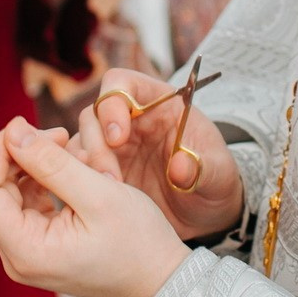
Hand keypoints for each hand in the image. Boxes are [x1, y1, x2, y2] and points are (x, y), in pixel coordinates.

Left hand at [0, 117, 191, 296]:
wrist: (160, 279)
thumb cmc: (139, 241)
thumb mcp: (99, 193)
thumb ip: (51, 162)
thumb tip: (12, 131)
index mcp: (26, 251)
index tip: (28, 126)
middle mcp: (16, 258)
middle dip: (14, 154)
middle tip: (56, 134)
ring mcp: (24, 254)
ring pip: (2, 194)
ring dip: (26, 163)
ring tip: (65, 146)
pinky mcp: (36, 247)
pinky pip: (20, 204)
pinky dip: (36, 179)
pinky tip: (64, 166)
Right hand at [77, 67, 243, 242]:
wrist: (206, 212)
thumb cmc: (214, 179)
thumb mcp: (219, 173)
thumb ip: (204, 167)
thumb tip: (180, 168)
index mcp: (157, 102)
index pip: (121, 83)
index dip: (112, 102)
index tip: (118, 136)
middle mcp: (128, 119)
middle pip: (92, 114)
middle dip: (96, 144)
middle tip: (110, 177)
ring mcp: (111, 146)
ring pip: (80, 143)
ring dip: (84, 166)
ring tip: (108, 194)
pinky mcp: (102, 172)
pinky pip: (78, 171)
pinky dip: (79, 183)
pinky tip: (95, 202)